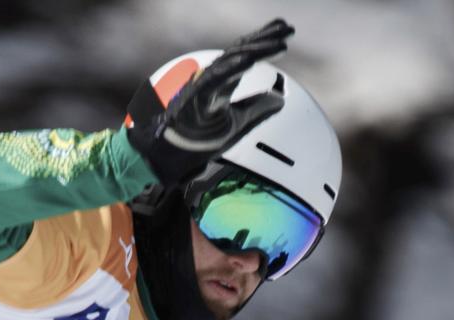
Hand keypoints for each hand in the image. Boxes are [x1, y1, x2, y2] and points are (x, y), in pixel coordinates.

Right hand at [127, 19, 293, 185]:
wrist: (166, 158)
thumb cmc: (194, 142)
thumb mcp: (235, 125)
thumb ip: (255, 110)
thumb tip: (279, 99)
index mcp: (221, 86)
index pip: (244, 59)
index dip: (264, 45)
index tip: (286, 35)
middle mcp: (211, 82)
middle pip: (240, 54)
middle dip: (264, 39)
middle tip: (287, 28)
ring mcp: (201, 88)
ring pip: (229, 62)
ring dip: (254, 51)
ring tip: (277, 42)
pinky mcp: (191, 99)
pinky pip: (212, 81)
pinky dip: (230, 69)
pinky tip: (247, 60)